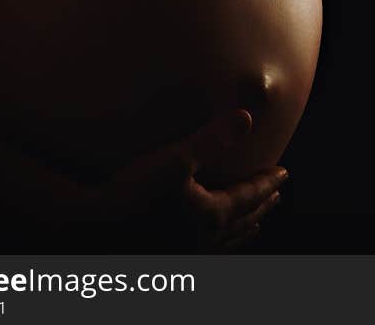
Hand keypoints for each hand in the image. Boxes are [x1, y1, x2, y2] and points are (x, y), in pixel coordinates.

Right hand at [90, 109, 287, 251]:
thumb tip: (246, 117)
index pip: (250, 196)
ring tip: (253, 223)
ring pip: (226, 242)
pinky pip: (206, 253)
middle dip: (261, 205)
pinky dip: (220, 245)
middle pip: (244, 221)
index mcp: (213, 216)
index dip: (268, 183)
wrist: (90, 229)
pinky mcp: (168, 259)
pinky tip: (210, 244)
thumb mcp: (175, 159)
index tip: (284, 174)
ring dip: (244, 229)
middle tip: (276, 195)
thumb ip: (212, 138)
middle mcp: (205, 240)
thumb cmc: (132, 194)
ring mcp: (187, 254)